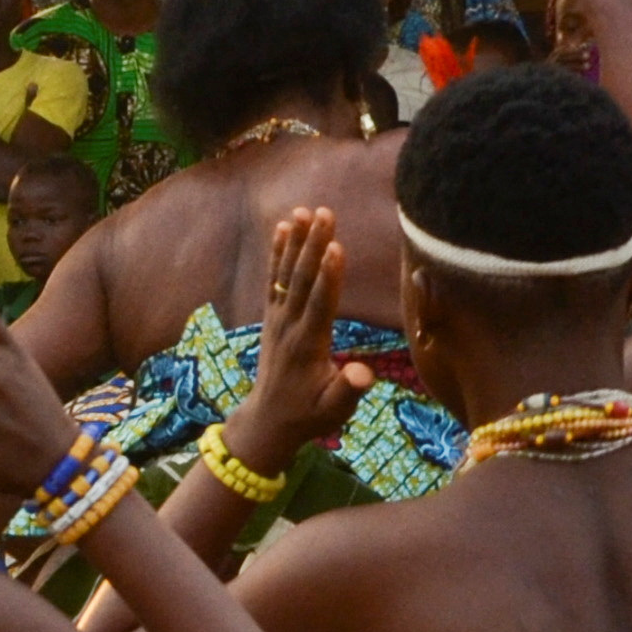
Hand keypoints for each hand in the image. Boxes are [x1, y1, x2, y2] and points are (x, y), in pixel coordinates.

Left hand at [238, 204, 366, 470]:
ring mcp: (278, 319)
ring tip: (303, 210)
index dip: (329, 276)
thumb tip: (363, 374)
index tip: (336, 247)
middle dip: (313, 245)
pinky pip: (274, 279)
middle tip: (324, 213)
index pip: (320, 305)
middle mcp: (290, 326)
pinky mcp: (272, 316)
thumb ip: (347, 391)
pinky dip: (277, 253)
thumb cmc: (309, 416)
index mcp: (308, 346)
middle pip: (303, 280)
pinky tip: (283, 227)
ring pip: (287, 274)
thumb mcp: (333, 411)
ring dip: (296, 241)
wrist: (268, 421)